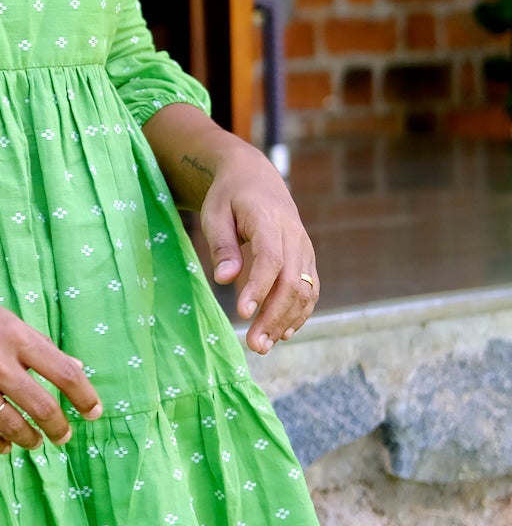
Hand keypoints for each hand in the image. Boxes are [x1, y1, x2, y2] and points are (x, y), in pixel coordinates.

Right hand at [0, 278, 101, 454]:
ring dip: (29, 439)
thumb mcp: (1, 316)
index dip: (85, 397)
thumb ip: (36, 344)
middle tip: (62, 436)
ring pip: (12, 426)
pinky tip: (3, 444)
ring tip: (33, 442)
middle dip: (59, 428)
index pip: (64, 372)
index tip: (94, 412)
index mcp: (14, 336)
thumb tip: (73, 368)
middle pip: (42, 407)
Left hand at [200, 140, 318, 352]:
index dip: (259, 287)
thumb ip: (221, 246)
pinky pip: (310, 290)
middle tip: (254, 345)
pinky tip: (282, 333)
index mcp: (269, 219)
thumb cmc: (229, 197)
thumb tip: (224, 280)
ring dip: (286, 321)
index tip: (243, 313)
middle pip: (291, 280)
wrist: (256, 179)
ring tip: (263, 346)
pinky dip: (299, 313)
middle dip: (274, 316)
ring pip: (305, 290)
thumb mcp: (215, 213)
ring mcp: (305, 248)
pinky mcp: (307, 259)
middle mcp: (294, 235)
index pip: (270, 257)